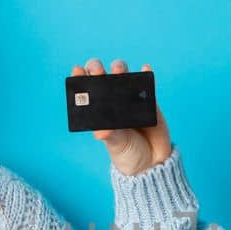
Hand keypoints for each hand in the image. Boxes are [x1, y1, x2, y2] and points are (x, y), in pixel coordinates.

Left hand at [73, 58, 171, 175]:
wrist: (152, 161)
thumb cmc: (128, 153)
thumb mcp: (116, 145)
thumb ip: (110, 135)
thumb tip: (100, 131)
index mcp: (99, 111)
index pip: (86, 90)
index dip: (81, 78)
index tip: (77, 70)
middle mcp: (112, 102)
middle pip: (103, 77)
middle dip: (98, 69)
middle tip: (98, 71)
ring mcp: (130, 99)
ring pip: (123, 76)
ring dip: (119, 68)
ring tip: (118, 69)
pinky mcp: (148, 100)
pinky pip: (147, 84)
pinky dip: (146, 74)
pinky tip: (145, 68)